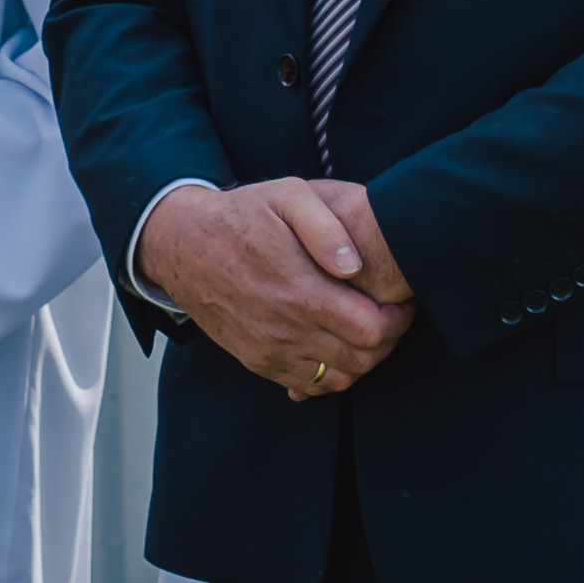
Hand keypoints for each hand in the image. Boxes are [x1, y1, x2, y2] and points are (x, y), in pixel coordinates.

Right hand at [146, 175, 414, 400]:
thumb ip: (327, 227)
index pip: (374, 330)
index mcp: (302, 292)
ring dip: (361, 359)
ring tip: (364, 329)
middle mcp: (286, 330)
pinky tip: (334, 346)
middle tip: (389, 314)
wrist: (183, 244)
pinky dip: (331, 374)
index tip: (400, 300)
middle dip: (387, 340)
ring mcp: (270, 350)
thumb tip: (355, 266)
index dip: (399, 319)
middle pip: (363, 360)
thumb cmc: (242, 215)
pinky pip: (308, 386)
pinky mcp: (256, 360)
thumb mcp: (287, 196)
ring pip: (339, 379)